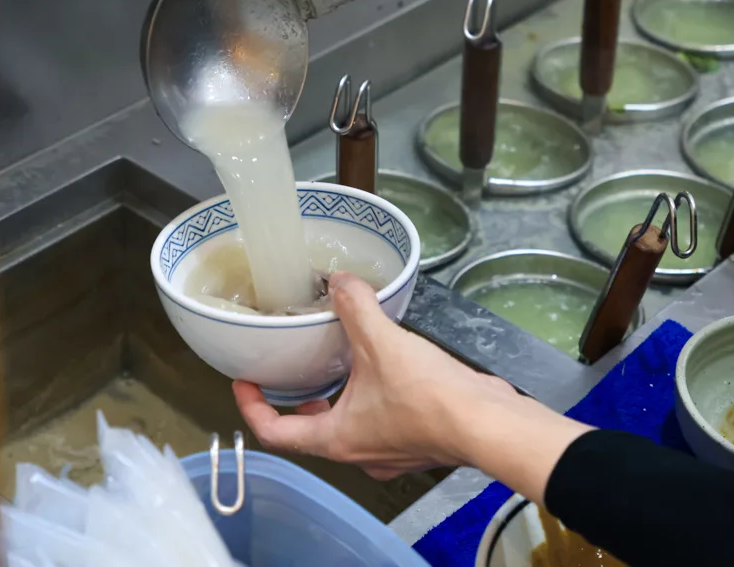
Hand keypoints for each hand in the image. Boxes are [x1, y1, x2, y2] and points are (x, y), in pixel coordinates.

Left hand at [233, 272, 517, 479]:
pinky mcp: (416, 442)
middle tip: (293, 374)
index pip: (275, 434)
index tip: (246, 383)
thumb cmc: (428, 396)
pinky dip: (372, 398)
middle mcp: (359, 452)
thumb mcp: (381, 343)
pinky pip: (382, 421)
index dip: (252, 407)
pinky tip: (387, 368)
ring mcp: (389, 452)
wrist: (488, 423)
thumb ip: (355, 307)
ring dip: (339, 398)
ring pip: (349, 426)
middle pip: (312, 432)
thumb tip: (339, 281)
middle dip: (300, 401)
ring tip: (341, 363)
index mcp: (336, 439)